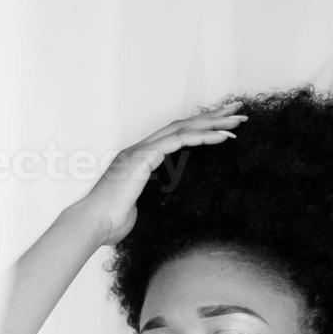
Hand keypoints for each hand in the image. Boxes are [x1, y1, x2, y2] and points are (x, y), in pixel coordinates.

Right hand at [70, 102, 246, 246]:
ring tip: (239, 119)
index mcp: (137, 160)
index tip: (222, 126)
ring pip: (184, 127)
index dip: (199, 129)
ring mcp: (140, 150)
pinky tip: (224, 136)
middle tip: (237, 109)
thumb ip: (144, 203)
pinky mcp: (144, 156)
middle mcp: (139, 149)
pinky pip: (180, 140)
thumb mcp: (135, 210)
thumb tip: (146, 211)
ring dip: (214, 122)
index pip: (174, 136)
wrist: (93, 224)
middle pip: (182, 124)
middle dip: (212, 116)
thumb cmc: (109, 223)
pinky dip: (203, 136)